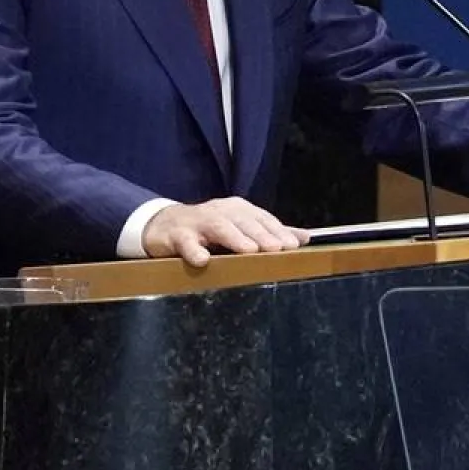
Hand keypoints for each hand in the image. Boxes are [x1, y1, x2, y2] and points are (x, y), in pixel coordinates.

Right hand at [142, 197, 309, 267]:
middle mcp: (220, 212)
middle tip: (277, 248)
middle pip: (243, 221)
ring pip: (218, 226)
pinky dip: (194, 250)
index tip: (293, 245)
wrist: (163, 225)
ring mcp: (197, 222)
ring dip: (234, 238)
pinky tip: (202, 260)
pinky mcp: (177, 235)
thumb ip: (271, 232)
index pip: (261, 218)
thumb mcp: (240, 227)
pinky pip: (185, 242)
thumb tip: (305, 237)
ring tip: (249, 250)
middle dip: (261, 234)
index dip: (277, 230)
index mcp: (237, 209)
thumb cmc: (208, 229)